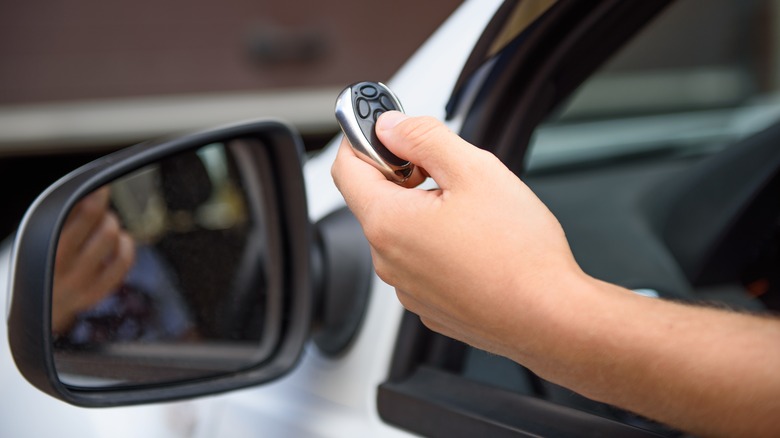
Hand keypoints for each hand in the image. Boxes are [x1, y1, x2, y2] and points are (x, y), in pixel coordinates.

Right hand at [52, 187, 135, 333]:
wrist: (34, 302)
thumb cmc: (39, 259)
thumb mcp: (39, 236)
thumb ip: (61, 215)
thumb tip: (89, 190)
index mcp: (47, 248)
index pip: (84, 214)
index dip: (96, 198)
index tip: (100, 188)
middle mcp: (63, 268)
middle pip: (105, 229)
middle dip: (104, 213)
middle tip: (98, 211)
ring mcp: (81, 283)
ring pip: (113, 240)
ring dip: (113, 227)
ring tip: (103, 226)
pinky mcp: (96, 292)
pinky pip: (123, 261)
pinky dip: (125, 245)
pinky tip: (117, 242)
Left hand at [331, 111, 582, 358]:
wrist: (550, 318)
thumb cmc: (519, 255)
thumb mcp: (474, 170)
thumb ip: (424, 138)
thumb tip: (391, 127)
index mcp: (388, 223)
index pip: (346, 168)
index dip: (363, 139)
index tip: (386, 127)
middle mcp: (388, 260)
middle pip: (375, 200)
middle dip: (403, 175)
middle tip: (446, 169)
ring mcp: (407, 287)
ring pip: (402, 231)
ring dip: (423, 210)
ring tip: (471, 211)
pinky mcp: (429, 304)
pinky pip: (420, 262)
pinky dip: (437, 244)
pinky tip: (475, 243)